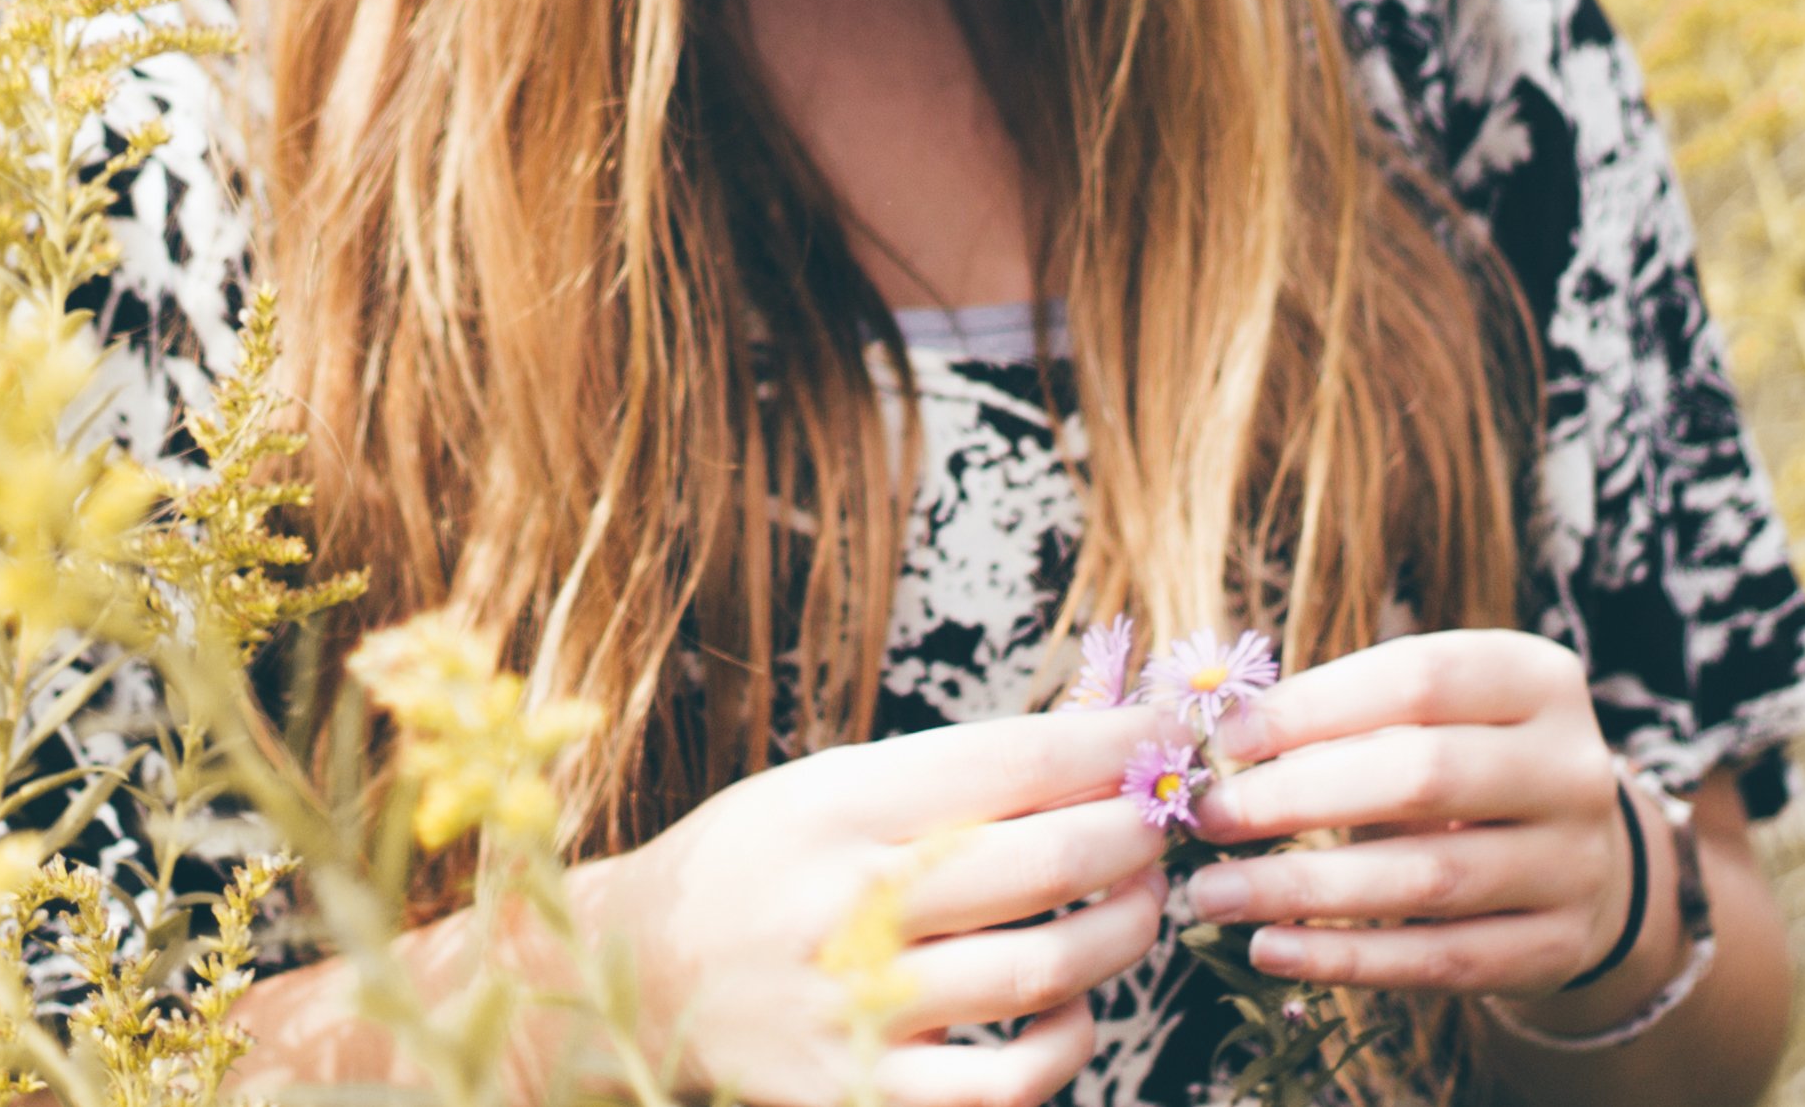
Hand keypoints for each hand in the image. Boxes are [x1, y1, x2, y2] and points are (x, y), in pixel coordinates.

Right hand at [583, 705, 1172, 1106]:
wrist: (638, 976)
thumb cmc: (758, 864)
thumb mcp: (824, 788)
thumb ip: (946, 778)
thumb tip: (1094, 746)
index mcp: (835, 805)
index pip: (1008, 761)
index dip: (1108, 744)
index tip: (1166, 734)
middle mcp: (843, 902)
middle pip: (1042, 862)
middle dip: (1134, 834)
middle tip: (1165, 819)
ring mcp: (854, 1007)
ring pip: (1042, 972)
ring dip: (1122, 930)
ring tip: (1139, 900)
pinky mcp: (862, 1090)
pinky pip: (1005, 1084)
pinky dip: (1064, 1043)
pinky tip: (1070, 1007)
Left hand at [1177, 629, 1639, 998]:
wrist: (1577, 860)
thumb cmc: (1464, 765)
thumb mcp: (1433, 718)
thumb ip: (1347, 720)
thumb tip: (1219, 745)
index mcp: (1537, 679)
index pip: (1418, 679)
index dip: (1314, 706)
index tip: (1226, 738)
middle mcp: (1572, 769)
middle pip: (1424, 776)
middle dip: (1298, 797)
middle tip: (1207, 818)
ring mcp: (1576, 864)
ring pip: (1429, 879)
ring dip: (1306, 888)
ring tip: (1213, 892)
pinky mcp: (1558, 948)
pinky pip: (1441, 960)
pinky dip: (1347, 959)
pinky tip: (1270, 949)